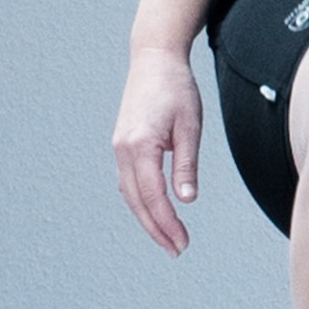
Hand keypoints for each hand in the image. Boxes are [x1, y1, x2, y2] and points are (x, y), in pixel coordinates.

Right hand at [106, 41, 202, 255]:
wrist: (153, 59)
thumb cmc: (176, 88)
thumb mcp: (190, 126)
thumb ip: (186, 164)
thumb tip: (185, 200)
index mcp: (139, 145)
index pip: (153, 196)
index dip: (167, 224)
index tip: (182, 243)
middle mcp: (123, 150)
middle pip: (137, 201)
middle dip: (156, 229)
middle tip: (177, 250)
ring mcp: (119, 148)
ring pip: (129, 194)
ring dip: (147, 218)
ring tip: (168, 238)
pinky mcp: (122, 145)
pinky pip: (127, 181)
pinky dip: (139, 201)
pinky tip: (153, 211)